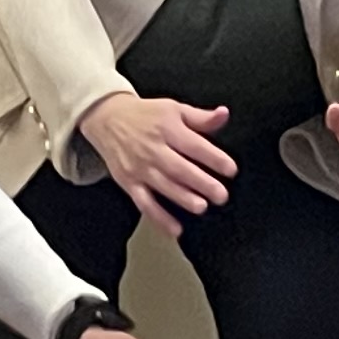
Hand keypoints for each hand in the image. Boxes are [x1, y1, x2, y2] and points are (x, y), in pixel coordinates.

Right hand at [82, 90, 234, 238]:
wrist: (107, 119)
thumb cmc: (145, 116)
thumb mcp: (174, 109)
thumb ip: (201, 117)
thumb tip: (224, 114)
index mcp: (168, 129)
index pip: (195, 145)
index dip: (214, 158)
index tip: (231, 170)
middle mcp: (153, 149)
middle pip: (179, 168)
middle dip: (201, 183)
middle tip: (221, 195)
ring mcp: (140, 168)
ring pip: (163, 186)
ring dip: (183, 198)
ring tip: (201, 207)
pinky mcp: (129, 182)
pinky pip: (144, 203)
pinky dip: (159, 217)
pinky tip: (175, 229)